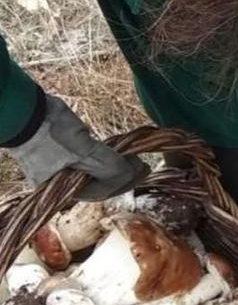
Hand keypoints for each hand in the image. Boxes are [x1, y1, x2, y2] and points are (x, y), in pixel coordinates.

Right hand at [9, 95, 147, 200]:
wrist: (28, 112)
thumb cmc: (53, 137)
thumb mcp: (86, 154)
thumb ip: (110, 167)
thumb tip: (131, 173)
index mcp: (64, 190)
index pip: (101, 192)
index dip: (125, 182)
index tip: (141, 169)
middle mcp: (63, 182)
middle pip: (99, 183)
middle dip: (123, 175)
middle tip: (143, 166)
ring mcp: (62, 166)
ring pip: (96, 170)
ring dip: (116, 165)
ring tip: (134, 158)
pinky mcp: (64, 150)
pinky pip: (89, 158)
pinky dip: (104, 155)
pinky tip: (116, 151)